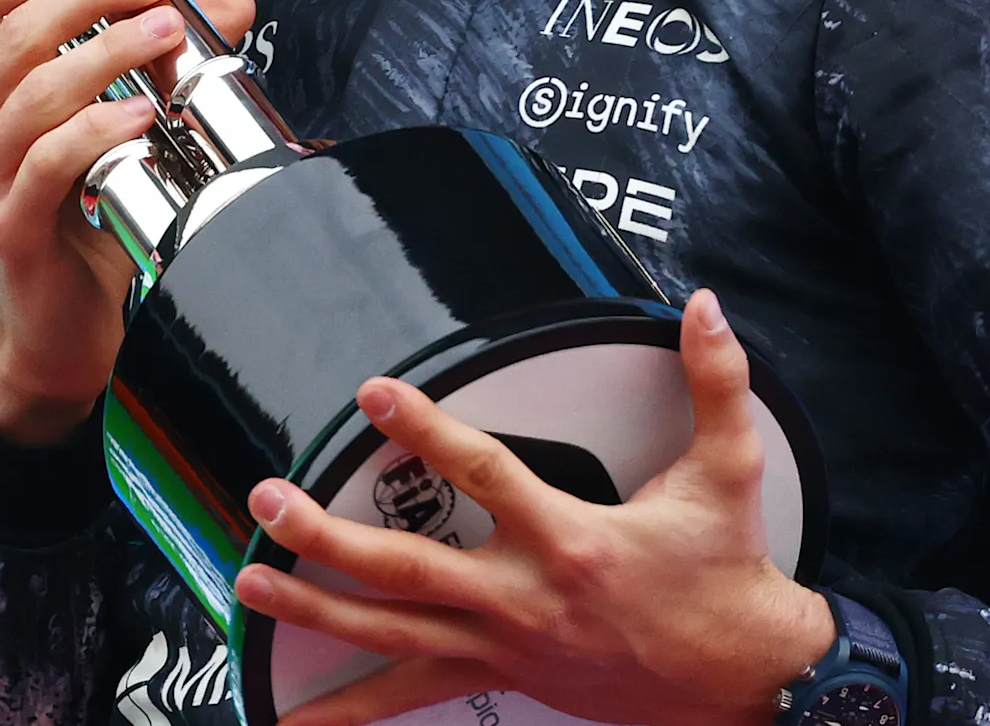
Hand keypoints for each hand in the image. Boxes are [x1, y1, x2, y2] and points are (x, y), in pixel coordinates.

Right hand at [0, 0, 255, 442]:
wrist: (46, 337)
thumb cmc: (67, 229)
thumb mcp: (95, 135)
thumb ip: (149, 63)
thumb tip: (228, 4)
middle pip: (11, 33)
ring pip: (34, 90)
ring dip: (108, 53)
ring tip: (166, 37)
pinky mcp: (7, 226)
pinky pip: (52, 159)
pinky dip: (102, 126)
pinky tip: (143, 116)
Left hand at [232, 290, 835, 725]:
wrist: (741, 680)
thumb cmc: (727, 573)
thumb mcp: (731, 472)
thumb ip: (718, 381)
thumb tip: (705, 306)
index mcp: (573, 540)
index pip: (484, 474)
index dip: (427, 430)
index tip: (375, 392)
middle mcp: (526, 600)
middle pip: (410, 568)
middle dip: (330, 538)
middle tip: (269, 501)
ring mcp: (506, 647)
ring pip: (394, 634)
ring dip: (314, 611)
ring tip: (248, 583)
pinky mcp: (503, 676)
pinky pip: (413, 695)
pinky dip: (353, 713)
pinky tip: (297, 722)